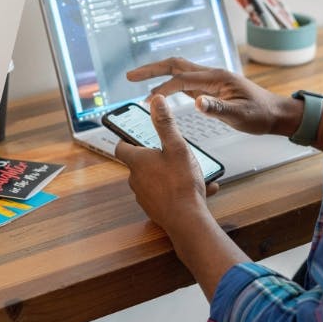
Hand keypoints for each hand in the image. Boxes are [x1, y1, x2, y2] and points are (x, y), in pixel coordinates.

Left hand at [114, 96, 217, 230]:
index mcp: (137, 161)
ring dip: (171, 174)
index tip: (135, 135)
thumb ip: (166, 124)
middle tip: (174, 153)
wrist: (187, 221)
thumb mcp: (176, 147)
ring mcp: (144, 196)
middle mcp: (136, 179)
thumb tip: (156, 101)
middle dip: (156, 157)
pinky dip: (179, 190)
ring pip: (155, 179)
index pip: (121, 147)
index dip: (127, 139)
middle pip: (140, 163)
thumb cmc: (181, 184)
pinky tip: (201, 190)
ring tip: (194, 173)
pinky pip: (166, 195)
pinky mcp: (155, 209)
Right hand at [126, 57, 299, 137]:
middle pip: (175, 65)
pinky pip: (185, 82)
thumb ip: (218, 109)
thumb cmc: (261, 115)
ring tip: (138, 82)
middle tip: (130, 76)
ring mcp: (210, 81)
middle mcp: (211, 75)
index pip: (182, 79)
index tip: (146, 96)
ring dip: (158, 74)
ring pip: (179, 71)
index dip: (162, 86)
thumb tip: (196, 103)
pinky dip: (169, 84)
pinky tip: (161, 92)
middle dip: (151, 69)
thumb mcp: (241, 116)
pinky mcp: (210, 89)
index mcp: (216, 78)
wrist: (276, 114)